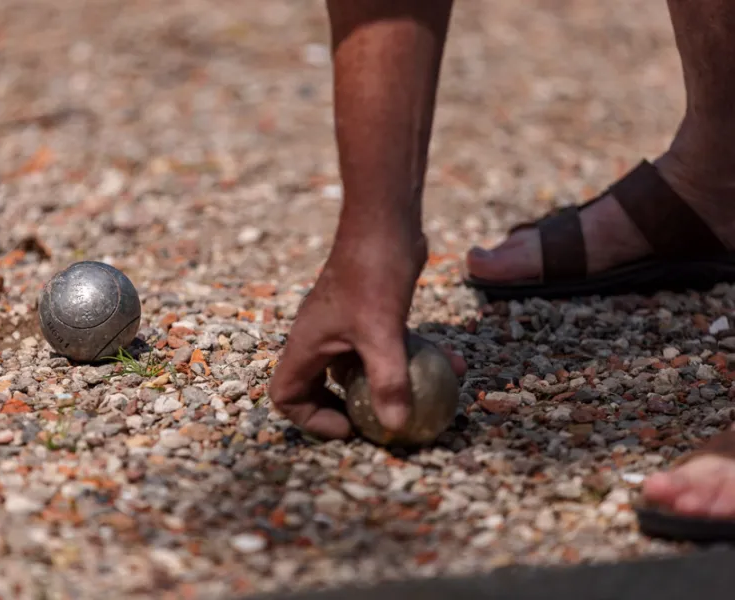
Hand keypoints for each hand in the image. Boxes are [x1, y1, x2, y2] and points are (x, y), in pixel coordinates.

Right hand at [269, 234, 466, 439]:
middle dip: (347, 410)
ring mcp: (344, 326)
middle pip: (318, 388)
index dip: (312, 420)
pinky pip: (382, 348)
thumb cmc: (372, 272)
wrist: (385, 220)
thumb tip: (395, 426)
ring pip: (356, 369)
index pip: (286, 395)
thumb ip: (388, 381)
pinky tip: (451, 364)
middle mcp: (319, 338)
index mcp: (306, 344)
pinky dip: (409, 359)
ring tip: (421, 402)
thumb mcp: (382, 332)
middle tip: (378, 422)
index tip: (349, 426)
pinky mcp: (369, 314)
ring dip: (386, 387)